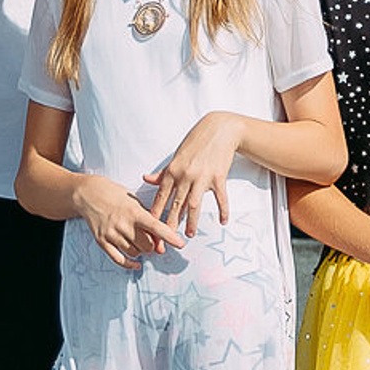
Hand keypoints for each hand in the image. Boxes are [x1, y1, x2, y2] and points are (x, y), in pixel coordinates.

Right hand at [74, 174, 182, 268]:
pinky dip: (130, 263)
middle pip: (147, 245)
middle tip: (153, 240)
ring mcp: (111, 234)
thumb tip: (160, 243)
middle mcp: (122, 224)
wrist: (89, 194)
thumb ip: (149, 220)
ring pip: (135, 252)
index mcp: (134, 212)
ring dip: (142, 251)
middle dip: (153, 245)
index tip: (181, 244)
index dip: (170, 237)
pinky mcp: (101, 241)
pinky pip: (118, 259)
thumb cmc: (117, 197)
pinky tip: (137, 264)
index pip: (156, 227)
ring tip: (141, 243)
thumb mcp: (136, 203)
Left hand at [146, 111, 242, 237]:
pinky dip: (223, 210)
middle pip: (175, 205)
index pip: (161, 197)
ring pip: (194, 205)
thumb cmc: (197, 142)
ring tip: (189, 234)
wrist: (220, 130)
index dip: (156, 213)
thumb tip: (146, 179)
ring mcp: (202, 177)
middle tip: (166, 239)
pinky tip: (223, 221)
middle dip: (170, 224)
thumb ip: (163, 171)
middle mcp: (185, 176)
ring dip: (191, 221)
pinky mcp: (218, 177)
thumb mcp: (176, 156)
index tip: (151, 228)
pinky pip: (220, 198)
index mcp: (172, 171)